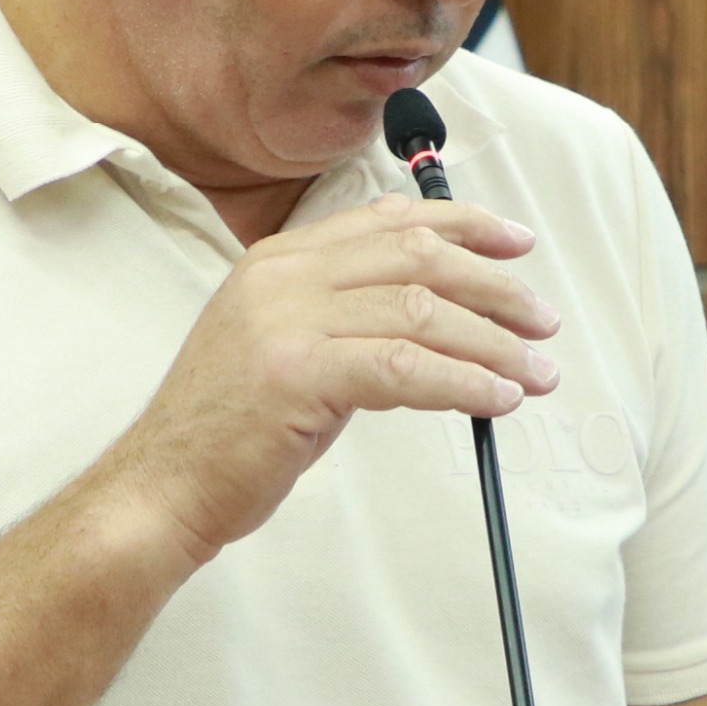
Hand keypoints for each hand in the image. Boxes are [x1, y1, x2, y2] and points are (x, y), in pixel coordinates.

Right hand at [102, 193, 559, 559]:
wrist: (162, 485)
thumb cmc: (230, 430)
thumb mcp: (285, 345)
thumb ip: (343, 311)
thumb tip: (433, 305)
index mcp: (279, 259)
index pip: (390, 220)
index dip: (464, 225)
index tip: (515, 244)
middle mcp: (283, 275)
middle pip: (417, 257)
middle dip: (495, 287)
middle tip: (544, 320)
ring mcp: (286, 320)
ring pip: (422, 311)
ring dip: (493, 343)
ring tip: (537, 373)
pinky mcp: (298, 373)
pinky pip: (406, 367)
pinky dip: (464, 381)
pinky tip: (496, 400)